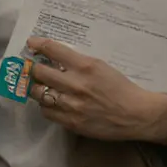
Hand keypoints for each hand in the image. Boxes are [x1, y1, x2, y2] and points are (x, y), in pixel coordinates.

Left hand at [26, 38, 166, 144]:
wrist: (135, 114)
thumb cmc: (120, 87)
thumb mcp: (101, 66)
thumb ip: (78, 62)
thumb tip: (56, 58)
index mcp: (85, 66)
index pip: (53, 50)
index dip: (38, 44)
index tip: (31, 43)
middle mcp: (75, 84)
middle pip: (40, 72)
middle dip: (33, 68)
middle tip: (32, 67)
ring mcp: (71, 105)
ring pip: (39, 94)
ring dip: (37, 88)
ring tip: (40, 86)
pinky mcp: (71, 122)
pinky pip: (47, 112)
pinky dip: (46, 105)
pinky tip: (53, 102)